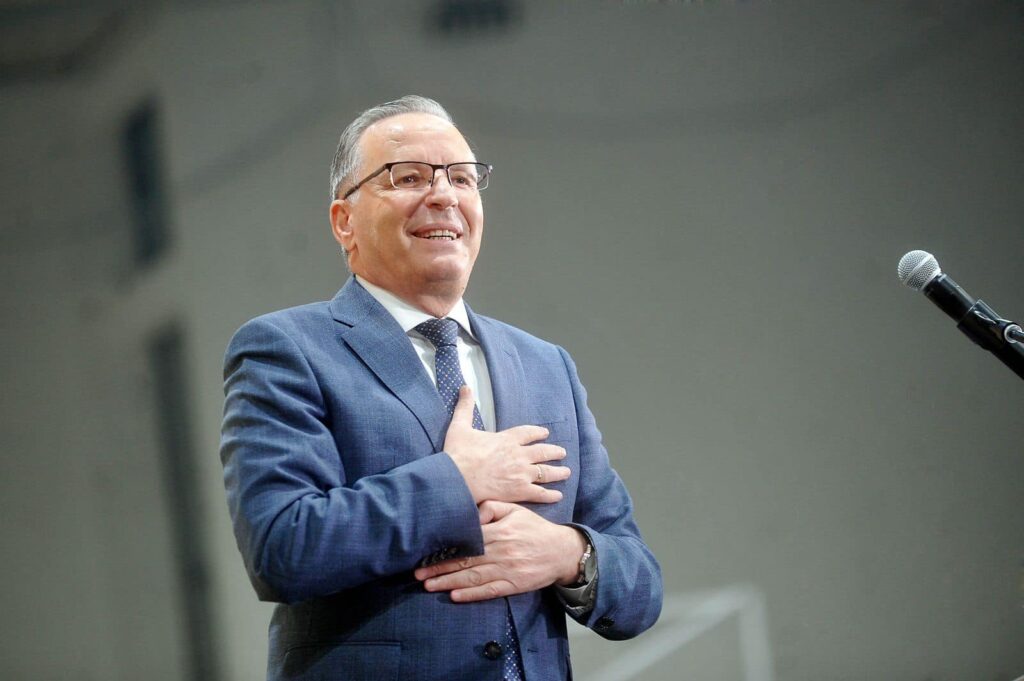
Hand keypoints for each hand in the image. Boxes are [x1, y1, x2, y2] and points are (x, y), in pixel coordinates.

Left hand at [414, 501, 586, 601]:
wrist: (561, 551)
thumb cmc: (535, 529)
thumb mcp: (515, 510)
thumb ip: (492, 508)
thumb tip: (472, 515)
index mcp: (500, 531)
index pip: (467, 541)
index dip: (445, 547)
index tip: (426, 552)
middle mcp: (501, 551)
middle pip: (465, 561)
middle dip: (440, 568)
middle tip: (419, 573)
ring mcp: (507, 570)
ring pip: (473, 577)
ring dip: (449, 582)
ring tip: (429, 586)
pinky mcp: (514, 585)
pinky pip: (489, 591)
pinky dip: (471, 595)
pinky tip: (455, 596)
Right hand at [444, 386, 569, 503]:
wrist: (457, 479)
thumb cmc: (457, 454)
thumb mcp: (459, 426)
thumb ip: (465, 407)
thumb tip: (465, 387)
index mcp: (506, 439)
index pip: (528, 433)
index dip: (538, 432)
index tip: (545, 433)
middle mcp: (518, 455)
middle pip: (542, 452)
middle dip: (554, 452)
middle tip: (562, 452)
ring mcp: (521, 474)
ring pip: (545, 472)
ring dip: (557, 472)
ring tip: (566, 472)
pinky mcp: (518, 491)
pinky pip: (540, 493)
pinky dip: (550, 495)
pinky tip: (558, 495)